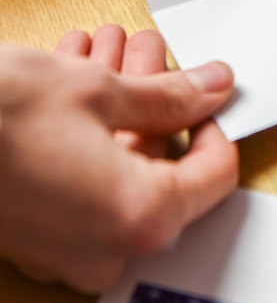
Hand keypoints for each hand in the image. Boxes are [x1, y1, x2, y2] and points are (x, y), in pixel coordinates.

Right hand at [0, 25, 237, 292]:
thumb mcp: (97, 91)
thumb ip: (169, 94)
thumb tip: (212, 87)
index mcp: (140, 218)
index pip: (215, 174)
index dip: (215, 123)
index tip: (204, 92)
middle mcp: (106, 250)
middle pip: (160, 167)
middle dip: (153, 99)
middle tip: (146, 51)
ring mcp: (66, 251)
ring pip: (117, 169)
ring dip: (117, 107)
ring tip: (105, 51)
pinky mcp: (34, 239)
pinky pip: (82, 185)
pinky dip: (86, 134)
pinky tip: (74, 79)